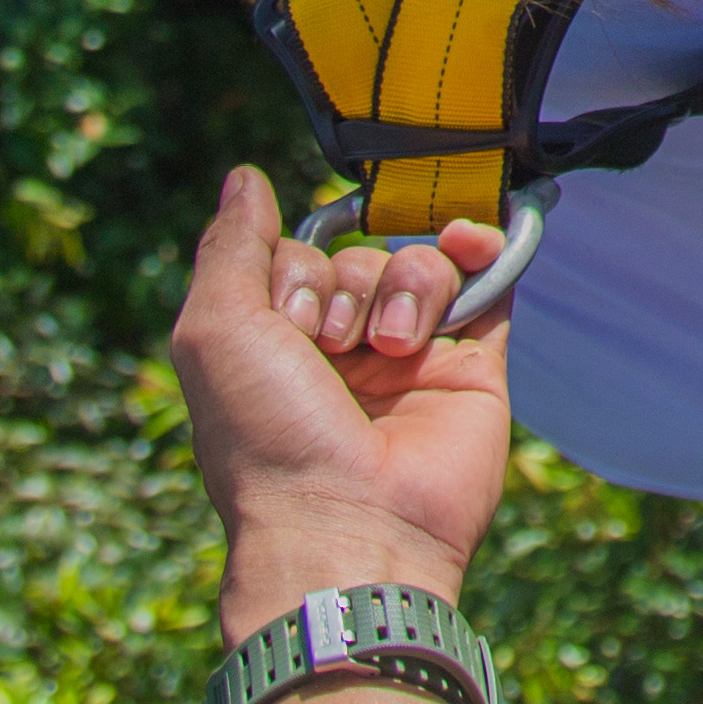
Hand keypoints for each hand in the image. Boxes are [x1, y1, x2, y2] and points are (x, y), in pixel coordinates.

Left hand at [172, 166, 515, 618]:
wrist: (352, 526)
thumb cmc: (268, 439)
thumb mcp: (215, 332)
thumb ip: (231, 247)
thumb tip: (245, 177)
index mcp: (277, 352)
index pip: (297, 259)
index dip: (295, 271)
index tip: (288, 323)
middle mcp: (342, 356)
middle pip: (356, 259)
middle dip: (344, 287)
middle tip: (332, 346)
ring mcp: (411, 362)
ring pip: (416, 265)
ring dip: (403, 287)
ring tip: (393, 347)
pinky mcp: (473, 369)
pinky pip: (487, 284)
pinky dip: (480, 249)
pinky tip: (469, 241)